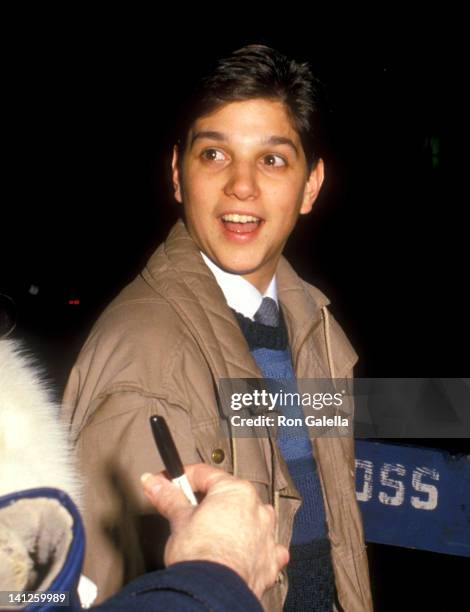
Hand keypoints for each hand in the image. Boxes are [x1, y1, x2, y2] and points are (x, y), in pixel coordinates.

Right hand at [141, 464, 288, 599]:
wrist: (212, 594)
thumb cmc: (200, 555)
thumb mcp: (178, 520)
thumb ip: (168, 497)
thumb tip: (154, 483)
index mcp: (236, 491)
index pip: (205, 474)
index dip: (182, 478)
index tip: (168, 484)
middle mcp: (257, 509)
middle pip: (228, 497)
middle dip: (206, 503)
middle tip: (184, 512)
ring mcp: (266, 535)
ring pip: (248, 520)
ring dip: (232, 523)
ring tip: (209, 535)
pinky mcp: (268, 561)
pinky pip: (262, 547)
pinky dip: (251, 548)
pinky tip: (239, 552)